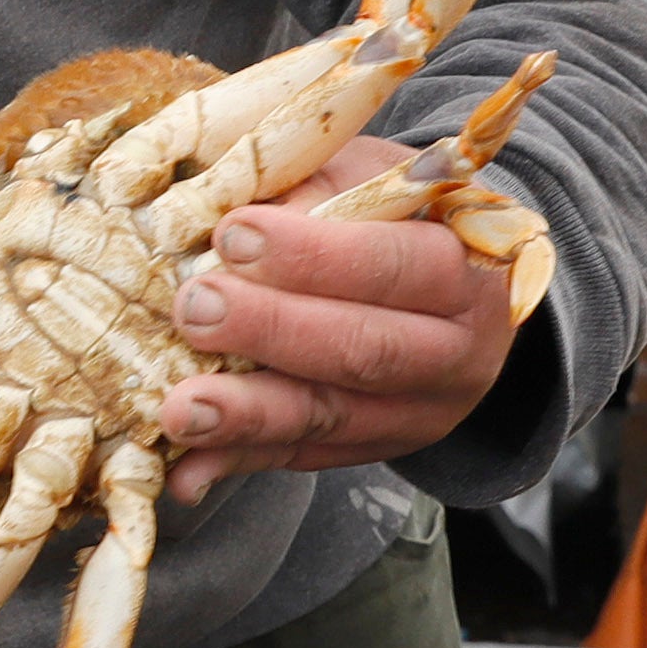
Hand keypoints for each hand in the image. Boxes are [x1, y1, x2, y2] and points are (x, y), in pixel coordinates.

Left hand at [154, 138, 521, 506]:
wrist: (461, 289)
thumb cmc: (401, 215)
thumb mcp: (373, 177)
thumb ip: (314, 189)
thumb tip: (232, 223)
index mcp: (468, 271)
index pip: (397, 266)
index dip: (313, 255)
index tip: (232, 235)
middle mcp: (457, 353)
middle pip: (366, 350)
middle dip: (271, 331)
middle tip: (193, 309)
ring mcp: (421, 414)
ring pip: (332, 417)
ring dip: (247, 415)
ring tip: (178, 408)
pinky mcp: (377, 449)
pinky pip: (302, 458)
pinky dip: (238, 461)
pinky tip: (185, 471)